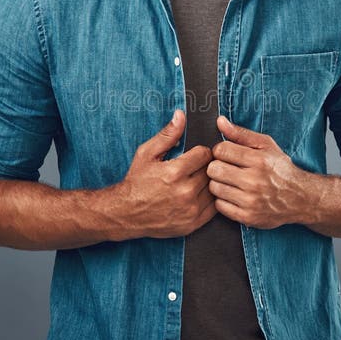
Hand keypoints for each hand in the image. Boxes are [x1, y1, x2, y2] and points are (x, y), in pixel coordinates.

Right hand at [120, 110, 216, 238]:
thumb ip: (167, 135)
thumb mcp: (147, 153)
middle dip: (205, 167)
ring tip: (196, 181)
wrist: (126, 213)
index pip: (205, 154)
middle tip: (196, 168)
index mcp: (174, 172)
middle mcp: (185, 192)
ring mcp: (190, 210)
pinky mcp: (193, 224)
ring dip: (209, 183)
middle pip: (211, 171)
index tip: (194, 155)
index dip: (200, 152)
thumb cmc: (136, 181)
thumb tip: (181, 115)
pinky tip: (198, 195)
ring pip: (214, 189)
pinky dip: (210, 200)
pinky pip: (214, 208)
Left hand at [207, 115, 318, 228]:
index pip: (220, 150)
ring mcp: (251, 201)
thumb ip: (240, 133)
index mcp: (259, 160)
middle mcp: (254, 181)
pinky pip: (219, 206)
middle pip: (214, 170)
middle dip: (217, 167)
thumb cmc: (280, 168)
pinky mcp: (248, 217)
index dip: (220, 151)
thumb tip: (219, 121)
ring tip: (230, 182)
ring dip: (219, 183)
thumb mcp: (265, 145)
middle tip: (227, 168)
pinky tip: (234, 195)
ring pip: (214, 188)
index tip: (227, 155)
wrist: (300, 198)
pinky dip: (223, 200)